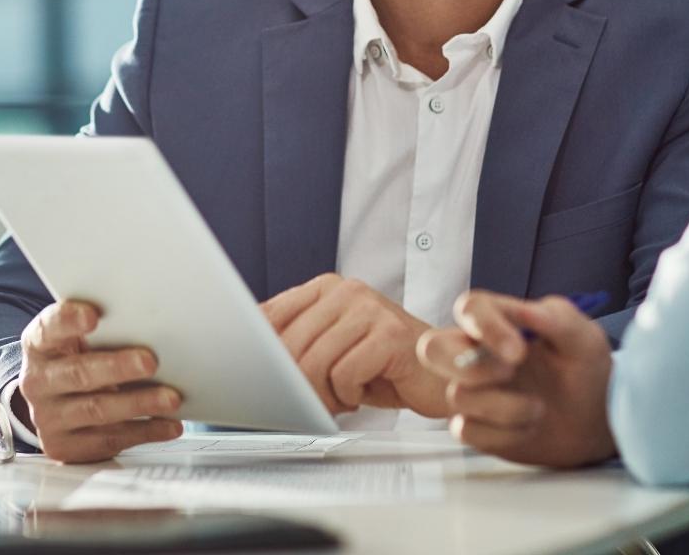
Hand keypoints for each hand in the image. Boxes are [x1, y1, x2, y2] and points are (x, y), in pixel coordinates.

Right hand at [15, 300, 183, 462]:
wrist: (55, 401)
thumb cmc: (79, 356)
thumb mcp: (80, 337)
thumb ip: (105, 327)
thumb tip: (152, 320)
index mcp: (40, 344)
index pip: (49, 328)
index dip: (68, 321)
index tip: (93, 316)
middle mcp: (38, 382)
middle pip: (78, 373)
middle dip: (117, 367)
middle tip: (150, 362)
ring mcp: (48, 418)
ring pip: (97, 410)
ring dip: (139, 403)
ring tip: (171, 398)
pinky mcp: (64, 446)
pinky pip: (108, 440)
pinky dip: (144, 431)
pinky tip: (169, 424)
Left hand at [261, 274, 445, 416]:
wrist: (441, 373)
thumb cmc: (383, 365)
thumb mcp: (333, 347)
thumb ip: (297, 343)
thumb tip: (248, 358)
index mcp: (326, 287)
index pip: (270, 315)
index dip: (258, 353)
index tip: (258, 379)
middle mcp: (347, 290)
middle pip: (289, 344)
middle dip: (295, 384)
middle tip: (314, 401)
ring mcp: (370, 309)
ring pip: (314, 362)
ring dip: (324, 394)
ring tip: (342, 398)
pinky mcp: (390, 334)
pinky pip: (345, 374)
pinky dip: (350, 395)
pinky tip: (365, 392)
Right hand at [417, 289, 616, 466]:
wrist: (598, 421)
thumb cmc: (587, 369)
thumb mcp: (583, 337)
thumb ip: (556, 318)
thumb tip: (524, 309)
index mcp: (500, 321)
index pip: (470, 308)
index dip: (485, 326)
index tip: (519, 351)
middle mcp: (477, 352)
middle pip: (432, 348)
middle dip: (464, 365)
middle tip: (509, 373)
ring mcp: (474, 390)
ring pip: (456, 395)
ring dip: (503, 406)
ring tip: (539, 408)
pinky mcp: (477, 426)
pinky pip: (465, 430)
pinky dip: (501, 433)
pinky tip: (527, 428)